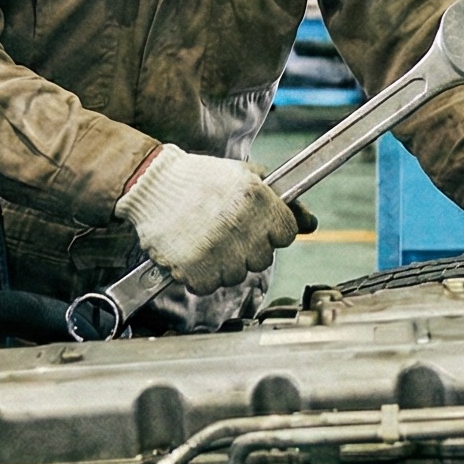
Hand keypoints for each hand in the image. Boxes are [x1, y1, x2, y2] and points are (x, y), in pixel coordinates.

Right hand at [113, 146, 299, 293]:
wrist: (152, 185)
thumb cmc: (201, 179)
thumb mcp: (247, 177)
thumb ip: (283, 202)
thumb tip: (311, 224)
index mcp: (257, 200)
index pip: (286, 235)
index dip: (270, 230)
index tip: (253, 225)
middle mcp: (241, 227)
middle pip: (263, 258)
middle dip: (248, 248)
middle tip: (224, 231)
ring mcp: (218, 252)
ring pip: (237, 275)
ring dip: (224, 264)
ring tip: (204, 239)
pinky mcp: (195, 270)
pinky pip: (209, 286)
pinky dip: (200, 275)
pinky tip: (191, 253)